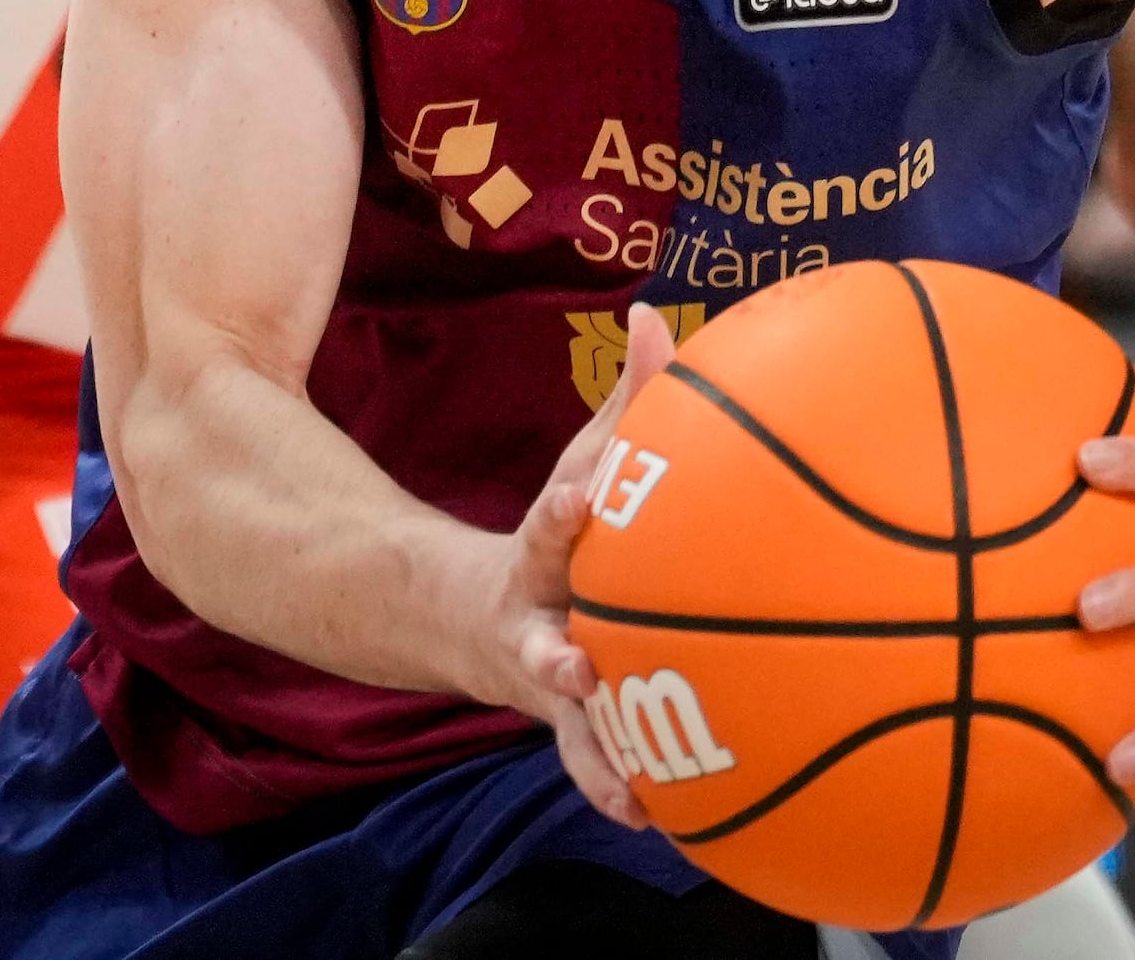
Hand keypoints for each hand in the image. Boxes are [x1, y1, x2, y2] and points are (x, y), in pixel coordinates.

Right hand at [491, 301, 674, 823]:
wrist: (467, 619)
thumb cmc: (559, 535)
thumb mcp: (580, 468)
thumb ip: (624, 402)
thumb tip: (657, 314)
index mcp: (543, 557)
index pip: (551, 528)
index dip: (563, 512)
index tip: (576, 499)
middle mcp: (536, 627)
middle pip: (542, 644)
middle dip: (558, 659)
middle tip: (578, 670)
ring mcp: (547, 687)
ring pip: (570, 727)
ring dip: (597, 756)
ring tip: (635, 794)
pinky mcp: (571, 729)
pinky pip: (600, 764)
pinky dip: (624, 790)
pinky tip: (666, 821)